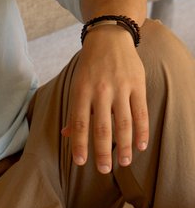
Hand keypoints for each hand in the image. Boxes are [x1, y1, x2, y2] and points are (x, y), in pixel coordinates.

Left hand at [61, 25, 148, 172]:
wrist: (109, 38)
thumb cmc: (89, 66)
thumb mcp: (76, 84)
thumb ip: (74, 111)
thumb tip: (66, 135)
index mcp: (81, 91)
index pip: (80, 123)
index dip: (80, 144)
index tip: (80, 162)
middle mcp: (100, 90)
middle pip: (101, 127)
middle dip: (102, 151)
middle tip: (104, 170)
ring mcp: (120, 87)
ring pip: (123, 123)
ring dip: (124, 146)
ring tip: (123, 163)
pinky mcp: (137, 85)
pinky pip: (141, 112)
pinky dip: (142, 131)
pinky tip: (140, 146)